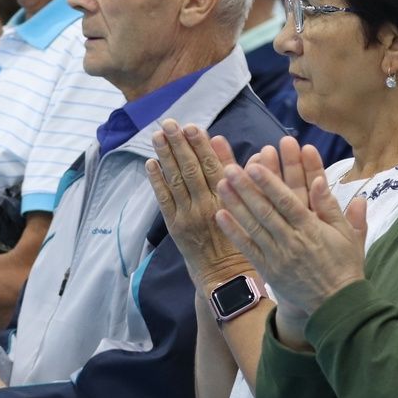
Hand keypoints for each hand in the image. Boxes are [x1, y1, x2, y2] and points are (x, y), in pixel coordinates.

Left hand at [146, 119, 253, 290]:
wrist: (225, 273)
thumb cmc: (240, 236)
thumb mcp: (246, 203)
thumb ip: (232, 171)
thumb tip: (221, 141)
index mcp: (226, 199)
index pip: (211, 166)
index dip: (200, 145)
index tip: (192, 126)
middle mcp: (206, 206)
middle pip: (190, 169)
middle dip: (178, 144)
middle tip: (169, 123)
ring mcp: (188, 216)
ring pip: (175, 181)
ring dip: (165, 156)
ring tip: (158, 135)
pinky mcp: (175, 226)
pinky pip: (164, 199)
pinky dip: (157, 180)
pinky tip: (151, 163)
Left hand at [214, 136, 366, 342]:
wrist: (336, 304)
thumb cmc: (344, 265)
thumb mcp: (348, 234)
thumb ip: (332, 207)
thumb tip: (321, 180)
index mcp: (312, 229)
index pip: (287, 202)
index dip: (269, 183)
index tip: (254, 166)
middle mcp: (292, 241)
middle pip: (265, 211)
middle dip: (246, 188)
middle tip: (230, 168)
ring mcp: (278, 256)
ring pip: (253, 226)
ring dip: (236, 205)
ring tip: (221, 185)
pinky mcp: (269, 269)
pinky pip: (248, 248)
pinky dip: (234, 232)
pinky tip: (220, 215)